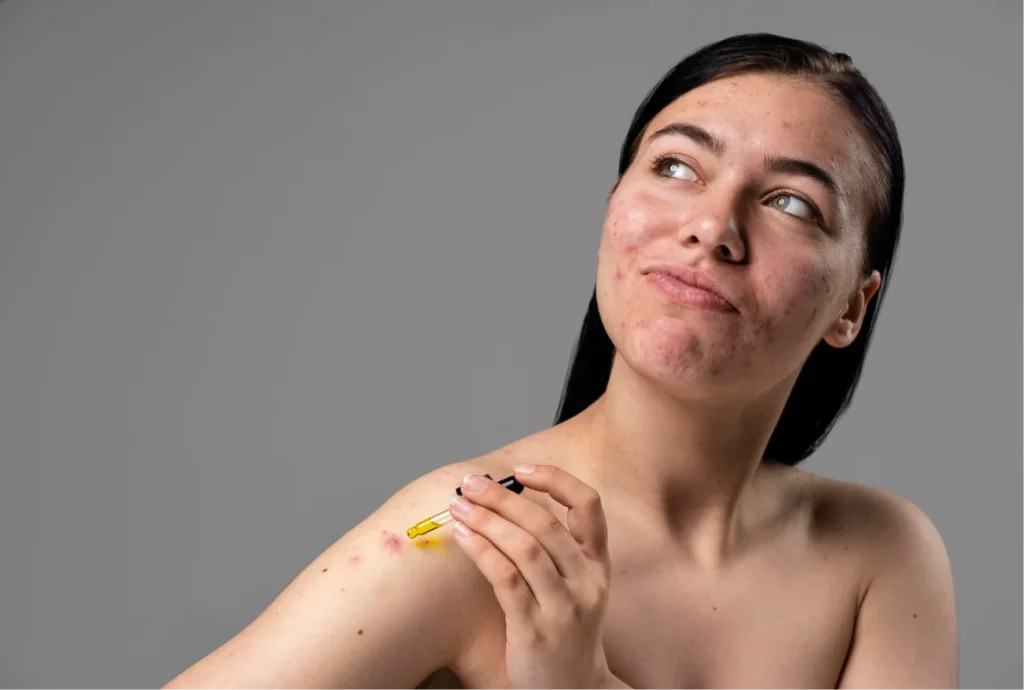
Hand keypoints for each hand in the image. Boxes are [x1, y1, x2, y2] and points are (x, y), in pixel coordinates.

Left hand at [449, 464, 616, 689]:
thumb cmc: (566, 631)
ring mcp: (564, 608)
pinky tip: (463, 538)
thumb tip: (507, 501)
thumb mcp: (577, 587)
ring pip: (526, 548)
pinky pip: (507, 580)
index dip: (557, 480)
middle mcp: (587, 582)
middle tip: (472, 484)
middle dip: (504, 498)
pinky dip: (483, 552)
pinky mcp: (536, 631)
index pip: (589, 507)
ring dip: (488, 520)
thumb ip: (555, 549)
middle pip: (546, 524)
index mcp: (598, 565)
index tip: (522, 470)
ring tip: (459, 507)